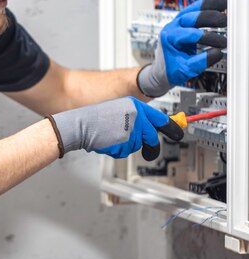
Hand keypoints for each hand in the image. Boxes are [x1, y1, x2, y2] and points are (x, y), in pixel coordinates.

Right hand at [49, 96, 183, 160]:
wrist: (81, 124)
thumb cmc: (96, 118)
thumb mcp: (119, 111)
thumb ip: (135, 118)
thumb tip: (151, 130)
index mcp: (135, 106)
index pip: (159, 118)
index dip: (171, 127)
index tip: (178, 133)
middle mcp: (136, 116)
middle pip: (151, 137)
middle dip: (149, 147)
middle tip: (148, 152)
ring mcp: (131, 128)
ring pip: (137, 146)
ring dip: (126, 146)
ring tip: (112, 137)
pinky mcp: (126, 141)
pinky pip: (126, 152)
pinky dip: (118, 150)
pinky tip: (108, 141)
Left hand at [137, 0, 226, 97]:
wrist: (161, 71)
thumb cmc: (170, 71)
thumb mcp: (185, 70)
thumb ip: (200, 62)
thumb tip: (217, 53)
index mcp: (169, 38)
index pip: (192, 34)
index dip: (209, 38)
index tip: (222, 43)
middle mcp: (172, 27)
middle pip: (192, 17)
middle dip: (210, 18)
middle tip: (225, 22)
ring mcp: (177, 22)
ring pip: (192, 8)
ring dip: (209, 6)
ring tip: (224, 5)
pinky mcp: (183, 21)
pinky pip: (194, 9)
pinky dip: (206, 6)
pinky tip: (218, 5)